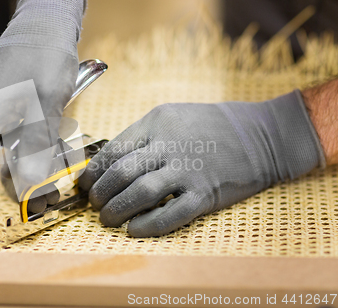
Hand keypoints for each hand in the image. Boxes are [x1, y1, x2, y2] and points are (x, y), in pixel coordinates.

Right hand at [0, 0, 86, 208]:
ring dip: (27, 164)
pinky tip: (53, 151)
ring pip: (6, 147)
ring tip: (54, 179)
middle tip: (44, 198)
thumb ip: (36, 142)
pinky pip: (16, 133)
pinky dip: (32, 147)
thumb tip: (27, 184)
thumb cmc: (44, 57)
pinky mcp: (8, 102)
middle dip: (14, 181)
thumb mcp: (45, 101)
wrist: (47, 21)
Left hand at [79, 90, 325, 236]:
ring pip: (141, 193)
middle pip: (122, 172)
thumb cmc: (209, 125)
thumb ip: (141, 136)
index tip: (84, 186)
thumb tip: (107, 164)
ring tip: (107, 219)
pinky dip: (148, 225)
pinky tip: (134, 230)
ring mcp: (189, 170)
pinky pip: (171, 214)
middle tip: (94, 205)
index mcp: (156, 123)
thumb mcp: (171, 116)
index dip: (93, 172)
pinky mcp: (206, 194)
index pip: (112, 150)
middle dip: (101, 194)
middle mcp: (170, 145)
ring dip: (118, 210)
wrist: (261, 135)